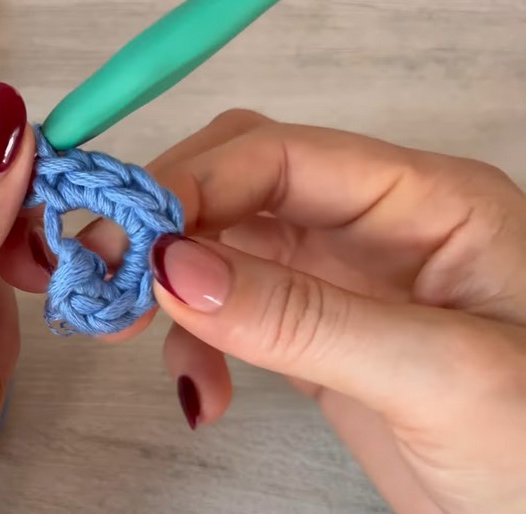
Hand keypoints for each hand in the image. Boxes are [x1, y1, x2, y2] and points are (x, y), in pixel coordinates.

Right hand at [2, 109, 525, 513]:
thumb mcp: (438, 376)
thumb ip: (304, 318)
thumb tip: (173, 267)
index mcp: (426, 201)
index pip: (283, 154)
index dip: (195, 182)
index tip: (128, 236)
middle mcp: (376, 227)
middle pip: (240, 184)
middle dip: (166, 224)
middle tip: (107, 277)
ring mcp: (342, 283)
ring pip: (222, 249)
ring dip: (171, 287)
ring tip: (134, 336)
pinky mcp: (317, 338)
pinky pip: (231, 315)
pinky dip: (195, 344)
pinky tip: (200, 392)